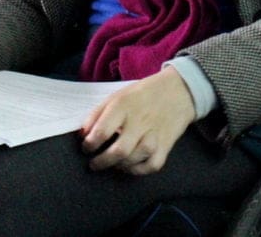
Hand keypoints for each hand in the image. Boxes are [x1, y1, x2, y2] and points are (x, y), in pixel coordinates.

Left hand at [80, 66, 195, 174]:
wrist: (178, 91)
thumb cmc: (141, 95)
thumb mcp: (116, 96)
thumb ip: (97, 114)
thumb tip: (83, 134)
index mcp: (122, 106)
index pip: (101, 131)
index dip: (89, 144)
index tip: (85, 148)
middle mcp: (139, 121)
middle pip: (119, 150)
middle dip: (102, 161)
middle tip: (94, 164)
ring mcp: (154, 134)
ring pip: (135, 159)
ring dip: (119, 165)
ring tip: (112, 163)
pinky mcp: (166, 145)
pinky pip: (153, 165)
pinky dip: (139, 170)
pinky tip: (130, 166)